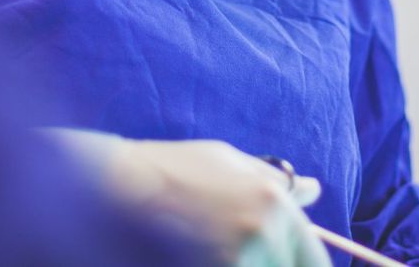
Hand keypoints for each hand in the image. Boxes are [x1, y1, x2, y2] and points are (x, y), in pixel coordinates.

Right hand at [49, 131, 329, 266]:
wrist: (104, 190)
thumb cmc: (163, 171)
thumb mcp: (223, 162)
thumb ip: (272, 181)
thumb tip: (312, 189)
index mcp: (274, 204)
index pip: (314, 264)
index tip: (275, 264)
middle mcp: (261, 237)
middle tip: (230, 256)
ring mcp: (232, 263)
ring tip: (204, 256)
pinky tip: (191, 262)